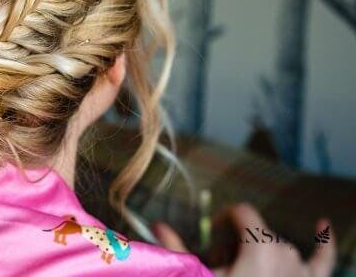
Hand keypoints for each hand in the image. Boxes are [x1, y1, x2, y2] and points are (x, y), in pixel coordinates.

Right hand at [154, 203, 335, 276]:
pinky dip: (323, 242)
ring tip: (246, 272)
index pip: (241, 212)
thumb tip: (157, 225)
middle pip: (258, 232)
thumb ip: (178, 250)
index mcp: (259, 246)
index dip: (224, 218)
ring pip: (281, 247)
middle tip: (224, 266)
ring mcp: (302, 270)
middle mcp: (285, 252)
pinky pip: (323, 258)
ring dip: (265, 252)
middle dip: (240, 243)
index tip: (213, 234)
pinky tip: (323, 224)